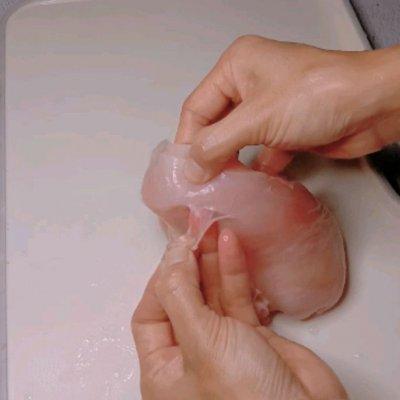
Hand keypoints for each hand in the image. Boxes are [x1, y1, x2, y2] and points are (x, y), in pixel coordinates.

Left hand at [132, 227, 347, 399]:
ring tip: (213, 230)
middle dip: (189, 263)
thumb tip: (173, 256)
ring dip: (212, 262)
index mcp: (165, 370)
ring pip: (211, 294)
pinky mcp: (252, 336)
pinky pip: (237, 297)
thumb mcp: (202, 344)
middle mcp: (191, 355)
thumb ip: (181, 296)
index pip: (151, 314)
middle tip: (196, 230)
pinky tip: (231, 246)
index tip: (176, 248)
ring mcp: (223, 344)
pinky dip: (234, 272)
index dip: (161, 278)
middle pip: (182, 298)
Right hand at [176, 35, 399, 181]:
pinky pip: (260, 151)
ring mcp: (270, 108)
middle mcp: (250, 84)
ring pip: (237, 141)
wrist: (376, 107)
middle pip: (216, 125)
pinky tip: (251, 185)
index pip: (197, 107)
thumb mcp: (258, 118)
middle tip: (201, 183)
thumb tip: (191, 167)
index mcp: (237, 67)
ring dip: (231, 163)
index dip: (187, 140)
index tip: (183, 171)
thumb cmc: (321, 94)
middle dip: (209, 154)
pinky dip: (256, 168)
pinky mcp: (286, 129)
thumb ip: (217, 144)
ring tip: (222, 187)